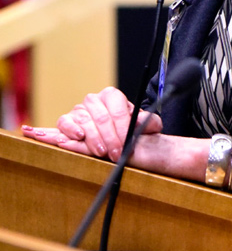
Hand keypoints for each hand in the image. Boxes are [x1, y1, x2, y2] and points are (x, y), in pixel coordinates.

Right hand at [21, 86, 162, 159]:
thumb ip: (150, 122)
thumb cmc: (130, 131)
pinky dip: (69, 130)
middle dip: (110, 138)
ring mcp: (79, 110)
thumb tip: (140, 120)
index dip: (122, 129)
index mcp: (112, 96)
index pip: (117, 110)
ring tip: (101, 152)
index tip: (126, 145)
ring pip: (84, 121)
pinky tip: (78, 138)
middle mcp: (94, 100)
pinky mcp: (66, 121)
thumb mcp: (146, 126)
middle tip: (115, 154)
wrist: (116, 137)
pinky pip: (64, 122)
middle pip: (101, 117)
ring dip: (93, 138)